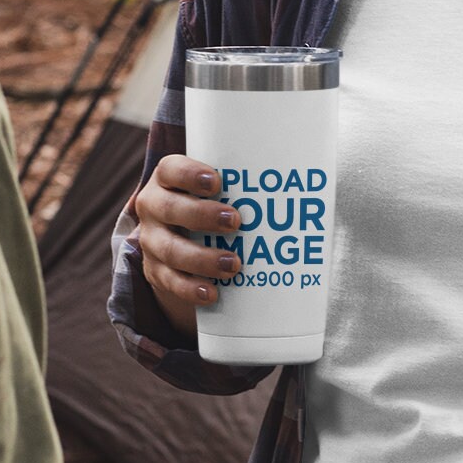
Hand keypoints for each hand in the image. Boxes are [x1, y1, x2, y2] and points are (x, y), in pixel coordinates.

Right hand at [134, 154, 241, 335]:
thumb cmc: (213, 205)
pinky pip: (169, 281)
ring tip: (233, 265)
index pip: (170, 169)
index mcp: (168, 180)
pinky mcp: (155, 270)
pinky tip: (211, 292)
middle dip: (202, 216)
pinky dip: (190, 288)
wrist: (181, 238)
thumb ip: (248, 185)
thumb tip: (310, 183)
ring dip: (201, 258)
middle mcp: (154, 207)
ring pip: (169, 249)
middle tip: (235, 222)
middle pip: (169, 209)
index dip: (190, 174)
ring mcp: (151, 240)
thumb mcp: (222, 190)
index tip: (218, 182)